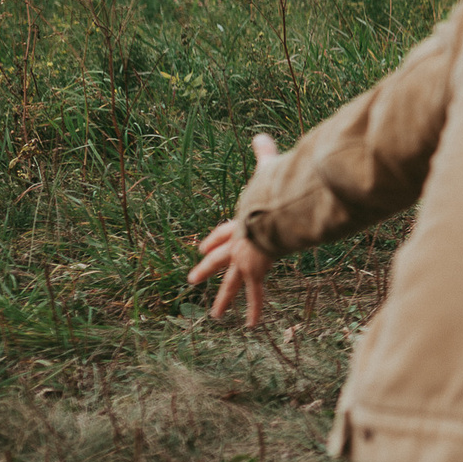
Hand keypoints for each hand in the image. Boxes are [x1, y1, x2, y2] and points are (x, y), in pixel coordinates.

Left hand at [186, 132, 279, 324]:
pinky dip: (254, 311)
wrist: (270, 211)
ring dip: (222, 298)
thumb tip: (260, 135)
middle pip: (218, 259)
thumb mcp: (266, 171)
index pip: (222, 232)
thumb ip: (264, 155)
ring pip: (230, 283)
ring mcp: (244, 259)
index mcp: (239, 221)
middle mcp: (238, 242)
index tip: (201, 247)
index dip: (213, 240)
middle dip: (207, 268)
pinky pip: (256, 295)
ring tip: (214, 315)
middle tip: (192, 279)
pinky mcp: (256, 270)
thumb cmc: (270, 190)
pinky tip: (251, 326)